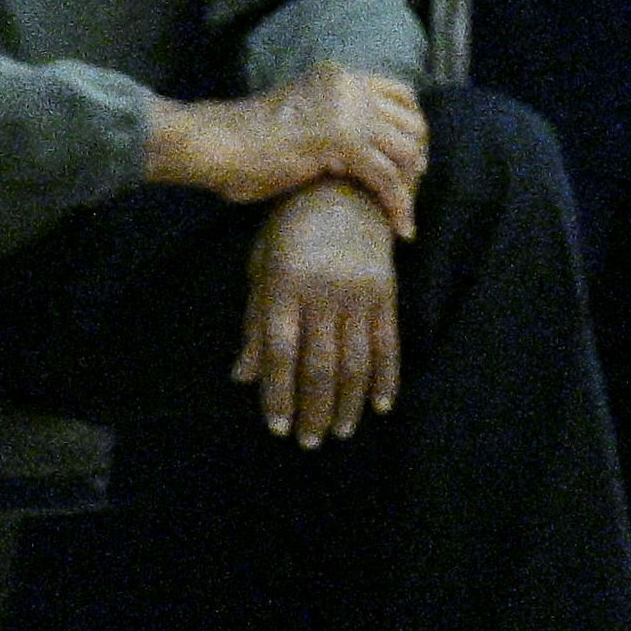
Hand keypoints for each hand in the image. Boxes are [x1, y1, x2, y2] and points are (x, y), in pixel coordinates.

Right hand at [147, 60, 427, 238]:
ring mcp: (347, 111)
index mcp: (340, 77)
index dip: (413, 129)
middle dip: (416, 161)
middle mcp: (350, 87)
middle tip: (408, 192)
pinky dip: (399, 206)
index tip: (410, 161)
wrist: (215, 143)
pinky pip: (388, 178)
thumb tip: (368, 153)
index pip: (402, 94)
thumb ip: (335, 122)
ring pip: (406, 152)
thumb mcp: (303, 117)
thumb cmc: (246, 143)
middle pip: (412, 123)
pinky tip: (401, 228)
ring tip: (403, 215)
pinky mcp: (342, 141)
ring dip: (410, 187)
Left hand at [235, 180, 399, 446]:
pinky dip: (386, 378)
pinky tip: (380, 405)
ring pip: (355, 362)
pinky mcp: (386, 292)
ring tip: (341, 431)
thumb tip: (242, 377)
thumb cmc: (290, 229)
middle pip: (319, 366)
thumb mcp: (262, 269)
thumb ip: (256, 324)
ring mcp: (358, 293)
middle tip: (309, 442)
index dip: (278, 395)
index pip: (280, 354)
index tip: (276, 427)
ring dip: (348, 404)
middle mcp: (324, 293)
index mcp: (286, 287)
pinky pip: (388, 343)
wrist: (343, 188)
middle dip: (314, 410)